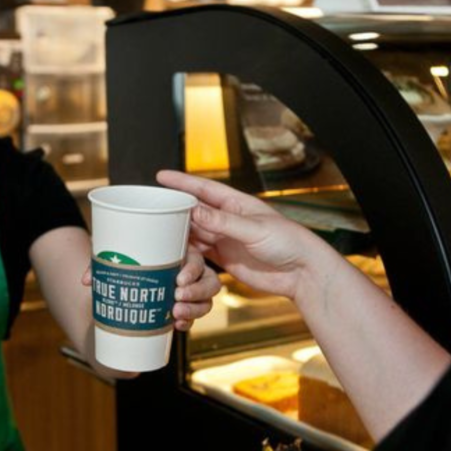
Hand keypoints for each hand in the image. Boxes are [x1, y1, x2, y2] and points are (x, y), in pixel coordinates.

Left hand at [80, 246, 220, 331]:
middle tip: (176, 298)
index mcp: (181, 251)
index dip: (193, 270)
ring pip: (206, 301)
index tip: (178, 279)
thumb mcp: (116, 253)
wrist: (126, 275)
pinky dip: (188, 322)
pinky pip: (194, 316)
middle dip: (196, 293)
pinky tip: (177, 326)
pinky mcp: (183, 306)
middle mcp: (190, 271)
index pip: (197, 259)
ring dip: (195, 310)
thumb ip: (101, 262)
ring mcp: (190, 290)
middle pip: (209, 282)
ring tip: (175, 315)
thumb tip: (86, 280)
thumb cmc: (127, 255)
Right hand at [157, 170, 339, 302]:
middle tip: (148, 208)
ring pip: (193, 233)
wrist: (302, 273)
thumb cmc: (288, 243)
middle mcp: (228, 219)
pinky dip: (185, 253)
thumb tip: (193, 210)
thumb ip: (223, 221)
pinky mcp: (226, 259)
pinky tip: (170, 253)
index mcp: (237, 204)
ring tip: (152, 232)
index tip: (160, 176)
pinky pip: (199, 253)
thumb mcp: (254, 229)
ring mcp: (226, 239)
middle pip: (193, 211)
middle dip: (172, 209)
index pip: (203, 188)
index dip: (181, 182)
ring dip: (176, 233)